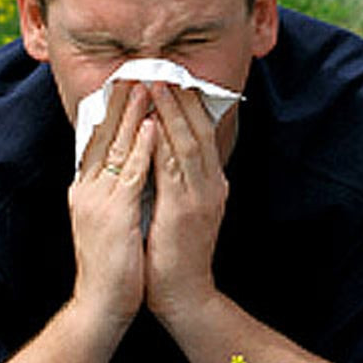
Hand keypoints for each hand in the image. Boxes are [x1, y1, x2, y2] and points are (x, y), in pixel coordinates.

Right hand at [69, 81, 154, 325]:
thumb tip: (129, 168)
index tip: (127, 83)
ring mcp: (98, 200)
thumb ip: (115, 192)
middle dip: (122, 102)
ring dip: (134, 114)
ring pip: (116, 146)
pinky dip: (142, 147)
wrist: (102, 305)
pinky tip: (154, 126)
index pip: (97, 140)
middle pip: (103, 135)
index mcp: (85, 190)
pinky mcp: (114, 214)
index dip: (112, 111)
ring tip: (148, 85)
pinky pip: (130, 173)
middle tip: (137, 70)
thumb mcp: (111, 220)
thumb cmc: (113, 265)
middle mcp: (86, 189)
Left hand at [144, 83, 229, 322]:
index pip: (202, 134)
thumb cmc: (175, 256)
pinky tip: (151, 122)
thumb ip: (176, 182)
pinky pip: (174, 167)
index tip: (174, 78)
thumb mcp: (181, 210)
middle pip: (200, 129)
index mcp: (211, 184)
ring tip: (156, 83)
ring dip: (171, 111)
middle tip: (165, 68)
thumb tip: (160, 153)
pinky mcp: (186, 209)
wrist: (185, 295)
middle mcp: (211, 184)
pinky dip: (163, 141)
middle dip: (182, 98)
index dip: (188, 105)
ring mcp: (201, 196)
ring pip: (188, 141)